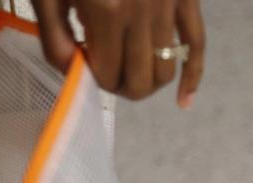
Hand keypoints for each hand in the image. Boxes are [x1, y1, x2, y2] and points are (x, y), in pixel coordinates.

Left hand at [32, 0, 205, 103]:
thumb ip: (54, 38)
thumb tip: (73, 74)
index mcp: (107, 11)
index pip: (108, 75)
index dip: (95, 83)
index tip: (85, 69)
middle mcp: (143, 12)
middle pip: (139, 80)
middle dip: (120, 88)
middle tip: (105, 76)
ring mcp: (169, 4)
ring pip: (166, 69)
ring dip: (148, 83)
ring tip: (129, 77)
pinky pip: (198, 42)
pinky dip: (194, 75)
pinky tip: (184, 101)